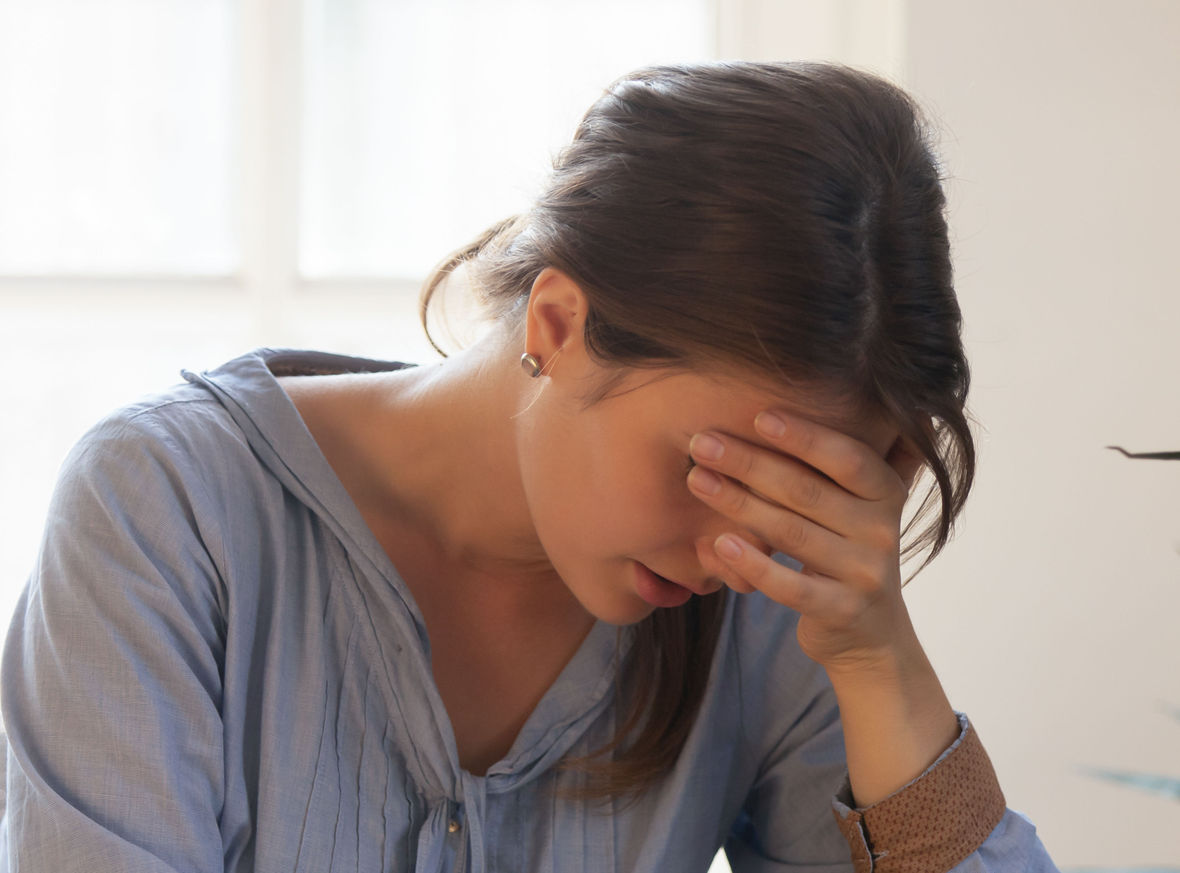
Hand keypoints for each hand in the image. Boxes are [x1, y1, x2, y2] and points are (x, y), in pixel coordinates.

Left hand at [686, 409, 924, 672]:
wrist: (869, 636)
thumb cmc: (844, 553)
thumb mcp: (857, 506)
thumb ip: (844, 462)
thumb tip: (828, 394)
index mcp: (887, 493)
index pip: (848, 457)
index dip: (805, 436)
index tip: (758, 416)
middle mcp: (883, 530)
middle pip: (807, 490)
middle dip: (749, 462)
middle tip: (701, 443)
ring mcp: (866, 573)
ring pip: (791, 532)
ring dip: (738, 503)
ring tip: (697, 480)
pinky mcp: (843, 611)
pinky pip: (790, 586)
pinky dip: (753, 563)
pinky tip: (718, 543)